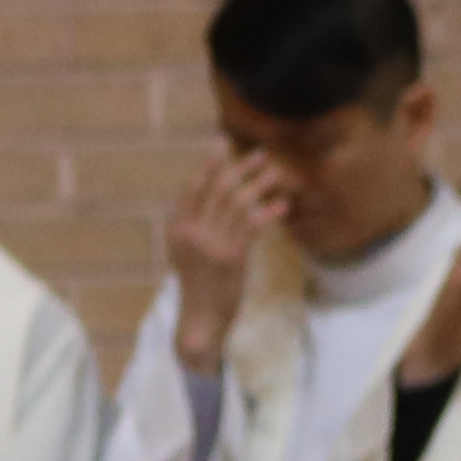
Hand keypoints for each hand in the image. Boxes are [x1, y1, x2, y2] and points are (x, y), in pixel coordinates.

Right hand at [165, 148, 293, 371]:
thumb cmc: (198, 283)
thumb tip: (214, 197)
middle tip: (260, 153)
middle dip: (240, 167)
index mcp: (177, 228)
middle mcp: (191, 232)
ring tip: (278, 173)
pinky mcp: (231, 257)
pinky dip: (269, 212)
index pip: (192, 187)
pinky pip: (253, 226)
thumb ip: (196, 225)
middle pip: (218, 189)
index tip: (222, 143)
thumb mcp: (186, 251)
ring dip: (260, 184)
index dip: (208, 164)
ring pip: (238, 203)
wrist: (200, 318)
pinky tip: (283, 205)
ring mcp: (210, 244)